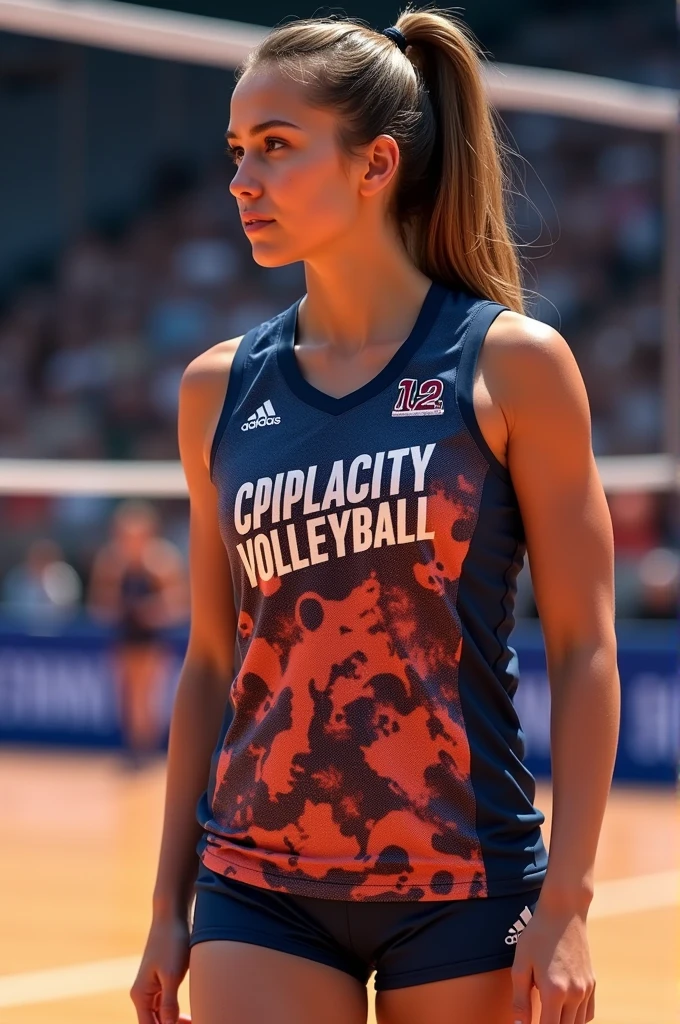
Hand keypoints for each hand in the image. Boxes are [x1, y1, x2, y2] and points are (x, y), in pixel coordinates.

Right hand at [130, 915, 190, 1023]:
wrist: (173, 915)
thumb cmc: (172, 942)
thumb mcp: (171, 974)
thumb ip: (168, 1003)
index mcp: (140, 995)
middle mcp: (143, 995)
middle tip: (196, 1023)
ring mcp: (152, 988)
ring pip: (161, 1017)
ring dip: (175, 1023)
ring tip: (196, 1021)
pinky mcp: (163, 981)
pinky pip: (166, 1006)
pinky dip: (176, 1015)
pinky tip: (190, 1017)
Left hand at [510, 901, 595, 1023]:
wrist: (564, 911)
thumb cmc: (537, 935)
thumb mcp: (521, 964)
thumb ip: (520, 999)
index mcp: (554, 991)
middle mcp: (574, 994)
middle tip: (538, 1017)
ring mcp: (586, 989)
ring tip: (548, 1015)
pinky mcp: (592, 983)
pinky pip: (588, 1014)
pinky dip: (577, 1019)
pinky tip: (564, 1013)